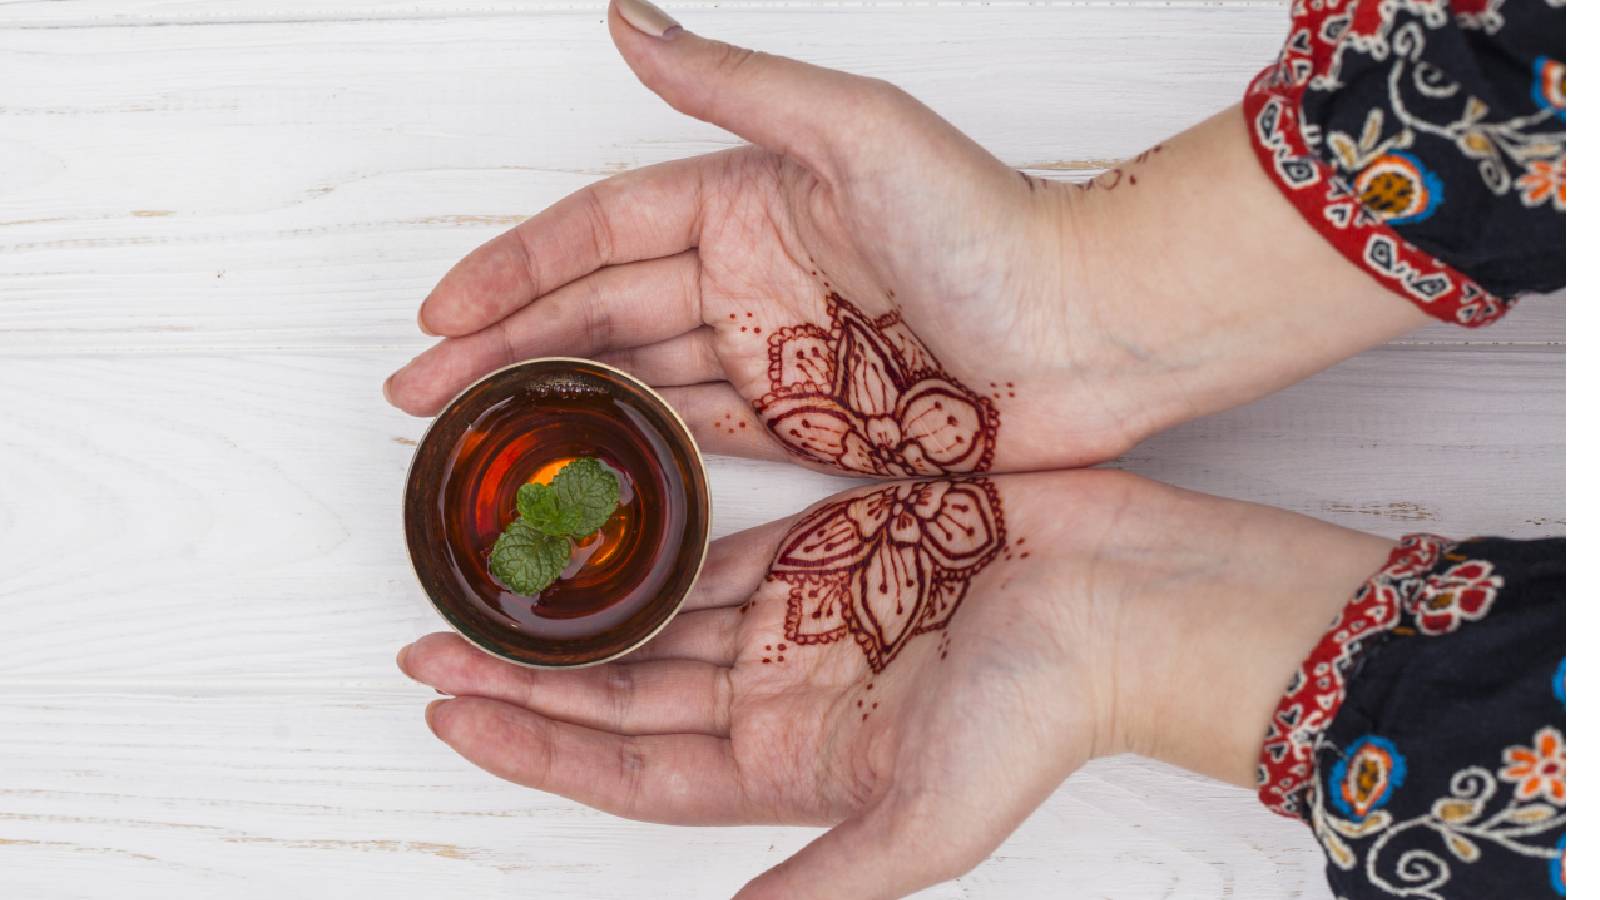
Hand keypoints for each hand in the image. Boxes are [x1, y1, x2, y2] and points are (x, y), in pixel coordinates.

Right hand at [383, 1, 1429, 475]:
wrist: (1093, 334)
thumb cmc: (996, 228)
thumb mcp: (856, 134)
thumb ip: (736, 88)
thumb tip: (624, 20)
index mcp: (747, 197)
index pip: (599, 232)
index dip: (512, 269)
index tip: (436, 311)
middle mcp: (750, 272)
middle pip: (599, 311)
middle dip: (505, 350)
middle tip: (420, 397)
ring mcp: (776, 349)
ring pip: (637, 375)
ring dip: (555, 404)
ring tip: (474, 444)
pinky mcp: (809, 421)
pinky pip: (701, 434)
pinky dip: (638, 449)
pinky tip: (581, 471)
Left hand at [397, 469, 1393, 897]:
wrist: (1136, 600)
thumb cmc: (1048, 710)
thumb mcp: (928, 816)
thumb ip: (826, 875)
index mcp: (792, 759)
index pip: (631, 762)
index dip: (538, 742)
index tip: (449, 711)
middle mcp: (788, 690)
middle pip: (630, 682)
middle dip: (533, 663)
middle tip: (436, 630)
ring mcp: (811, 612)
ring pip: (666, 603)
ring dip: (589, 591)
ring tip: (503, 560)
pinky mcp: (842, 541)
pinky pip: (727, 532)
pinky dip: (665, 523)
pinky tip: (612, 502)